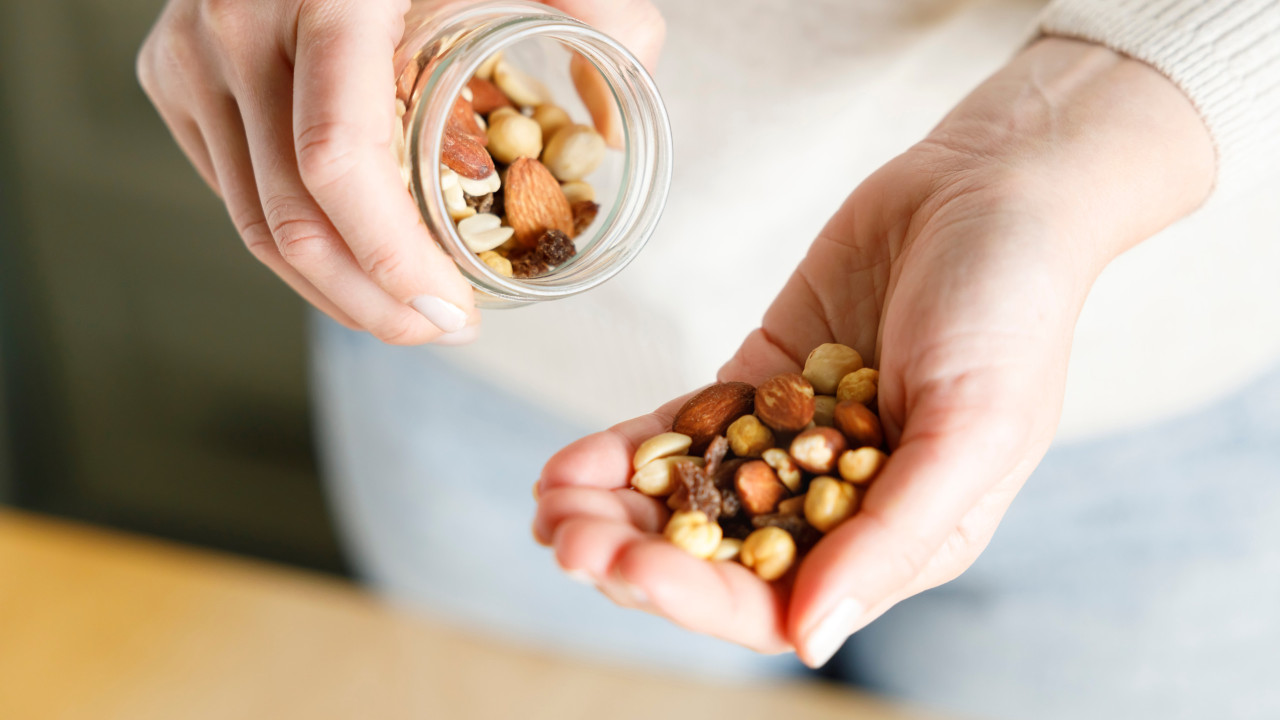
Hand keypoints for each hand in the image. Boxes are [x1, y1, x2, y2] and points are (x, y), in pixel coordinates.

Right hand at [137, 0, 663, 343]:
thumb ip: (604, 15)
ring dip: (337, 290)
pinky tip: (361, 258)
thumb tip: (614, 131)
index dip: (393, 262)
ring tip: (410, 314)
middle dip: (375, 303)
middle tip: (445, 331)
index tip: (455, 314)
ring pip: (255, 224)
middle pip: (292, 221)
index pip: (338, 163)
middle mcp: (240, 30)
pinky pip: (236, 193)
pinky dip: (301, 244)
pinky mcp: (175, 78)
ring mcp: (192, 56)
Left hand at [533, 38, 1213, 662]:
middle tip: (563, 537)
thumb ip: (893, 536)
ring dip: (615, 508)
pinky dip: (627, 447)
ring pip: (689, 496)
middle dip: (635, 554)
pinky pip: (683, 428)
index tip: (625, 567)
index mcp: (898, 539)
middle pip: (717, 557)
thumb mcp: (971, 429)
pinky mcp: (759, 383)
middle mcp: (839, 502)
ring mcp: (791, 442)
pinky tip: (571, 458)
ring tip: (547, 500)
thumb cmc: (1009, 310)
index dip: (693, 596)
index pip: (778, 601)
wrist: (988, 186)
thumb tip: (810, 641)